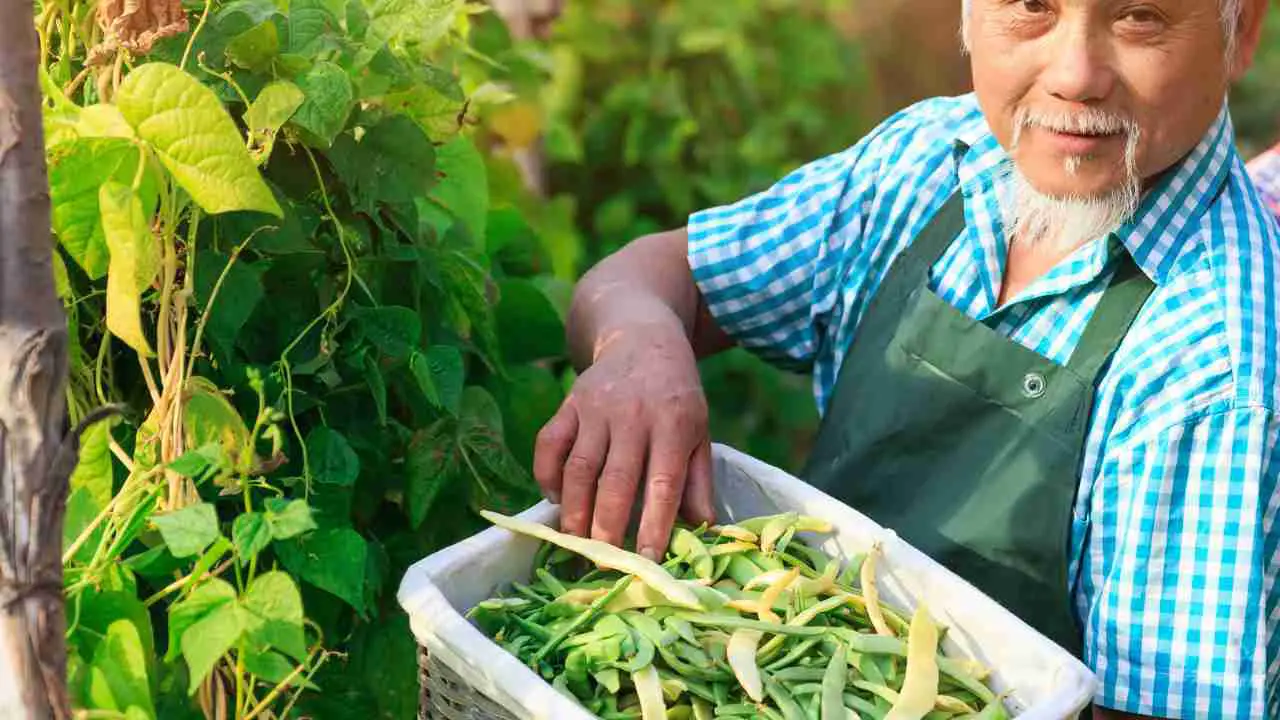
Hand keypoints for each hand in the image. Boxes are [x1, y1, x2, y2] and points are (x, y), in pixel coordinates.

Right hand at [533, 323, 715, 559]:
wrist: (642, 339)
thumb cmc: (676, 397)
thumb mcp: (700, 431)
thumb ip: (698, 480)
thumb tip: (702, 529)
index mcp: (674, 425)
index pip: (663, 484)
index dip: (655, 525)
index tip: (648, 560)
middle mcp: (634, 416)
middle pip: (615, 481)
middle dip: (607, 527)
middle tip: (602, 561)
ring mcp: (596, 408)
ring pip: (578, 468)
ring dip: (573, 511)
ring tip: (574, 542)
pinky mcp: (568, 403)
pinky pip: (548, 444)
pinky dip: (546, 475)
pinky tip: (555, 498)